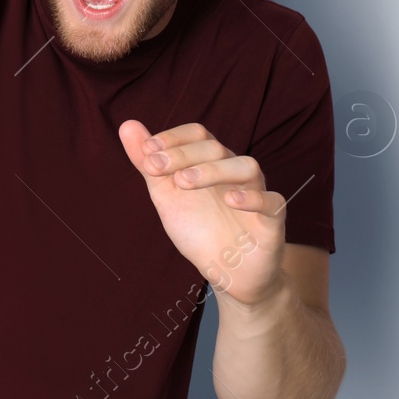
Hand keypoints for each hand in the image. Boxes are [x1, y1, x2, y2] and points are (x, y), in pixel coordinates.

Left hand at [117, 120, 286, 307]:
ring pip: (246, 166)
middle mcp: (235, 172)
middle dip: (182, 154)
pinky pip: (271, 201)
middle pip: (216, 148)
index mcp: (211, 162)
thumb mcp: (166, 196)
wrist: (228, 273)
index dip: (173, 138)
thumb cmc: (199, 229)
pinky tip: (230, 200)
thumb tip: (127, 125)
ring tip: (183, 182)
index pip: (197, 135)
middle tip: (155, 168)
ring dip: (212, 170)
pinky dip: (252, 198)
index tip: (147, 150)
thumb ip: (147, 163)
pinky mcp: (272, 220)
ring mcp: (256, 193)